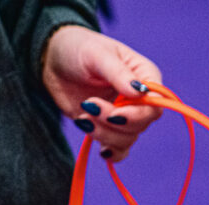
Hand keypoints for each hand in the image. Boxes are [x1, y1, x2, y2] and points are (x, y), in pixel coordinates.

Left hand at [42, 25, 162, 160]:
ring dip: (105, 134)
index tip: (114, 112)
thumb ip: (118, 73)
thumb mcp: (97, 54)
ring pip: (128, 138)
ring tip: (82, 117)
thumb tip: (140, 92)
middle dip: (114, 122)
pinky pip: (120, 149)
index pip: (155, 104)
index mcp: (145, 77)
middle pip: (142, 124)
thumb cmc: (78, 48)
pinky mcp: (108, 128)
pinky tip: (102, 150)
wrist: (53, 59)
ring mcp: (124, 115)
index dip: (138, 114)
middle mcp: (140, 99)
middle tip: (88, 106)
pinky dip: (113, 153)